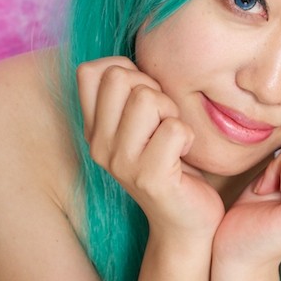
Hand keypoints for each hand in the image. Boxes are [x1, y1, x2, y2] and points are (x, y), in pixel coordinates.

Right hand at [76, 57, 224, 239]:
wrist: (185, 222)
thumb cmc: (172, 164)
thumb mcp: (144, 124)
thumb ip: (131, 91)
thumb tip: (128, 58)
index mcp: (94, 128)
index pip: (92, 70)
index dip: (127, 71)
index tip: (145, 100)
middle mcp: (98, 145)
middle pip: (121, 77)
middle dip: (154, 91)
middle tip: (164, 122)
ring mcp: (121, 163)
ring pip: (148, 98)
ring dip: (173, 114)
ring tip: (174, 140)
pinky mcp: (148, 177)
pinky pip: (175, 128)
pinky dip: (188, 136)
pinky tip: (184, 158)